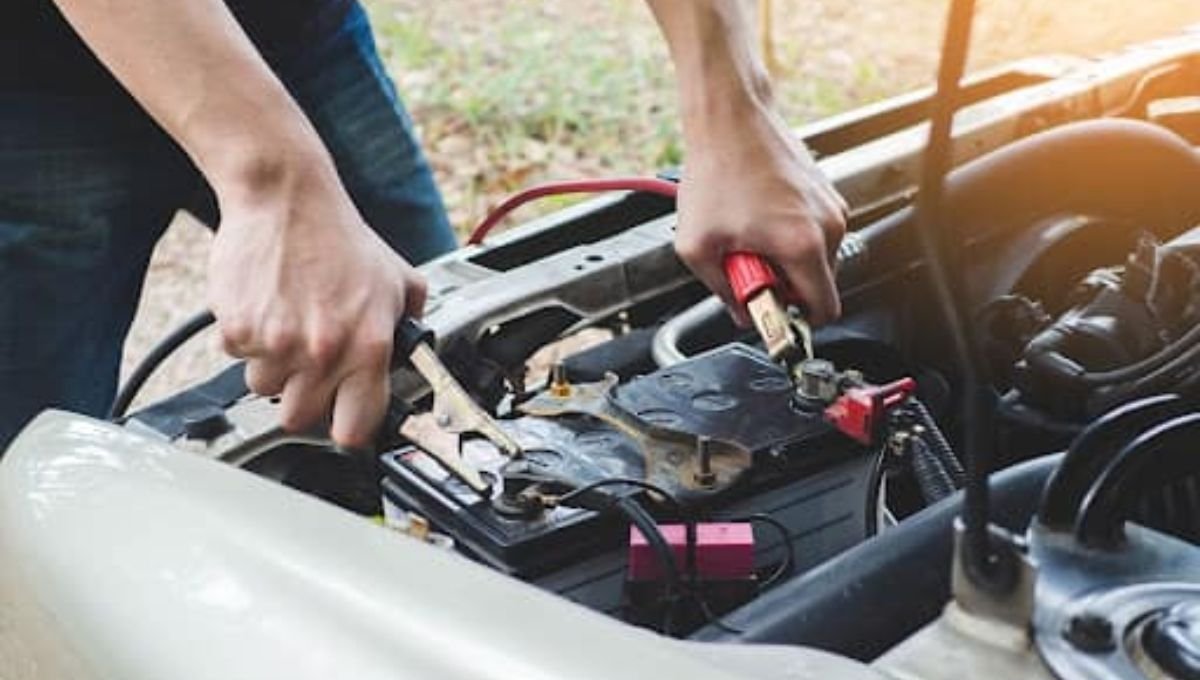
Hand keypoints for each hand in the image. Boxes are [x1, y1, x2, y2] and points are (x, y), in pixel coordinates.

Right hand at [207, 161, 424, 447]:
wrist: (287, 199)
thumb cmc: (340, 238)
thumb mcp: (397, 280)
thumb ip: (410, 324)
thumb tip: (418, 357)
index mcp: (369, 347)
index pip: (355, 428)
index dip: (348, 427)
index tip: (344, 419)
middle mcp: (323, 352)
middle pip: (300, 418)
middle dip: (304, 397)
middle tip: (310, 365)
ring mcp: (277, 344)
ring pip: (265, 390)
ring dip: (274, 367)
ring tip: (289, 325)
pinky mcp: (238, 329)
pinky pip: (238, 358)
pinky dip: (248, 339)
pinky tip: (267, 307)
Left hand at [674, 107, 846, 326]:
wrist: (731, 118)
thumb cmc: (716, 170)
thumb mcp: (697, 246)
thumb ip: (721, 290)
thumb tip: (739, 311)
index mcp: (803, 245)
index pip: (823, 311)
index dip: (795, 321)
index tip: (771, 312)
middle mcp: (828, 226)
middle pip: (819, 286)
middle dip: (784, 286)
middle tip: (747, 264)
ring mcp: (831, 207)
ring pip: (816, 259)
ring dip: (785, 259)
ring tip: (750, 236)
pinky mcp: (826, 193)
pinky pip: (813, 232)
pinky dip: (789, 235)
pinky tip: (759, 217)